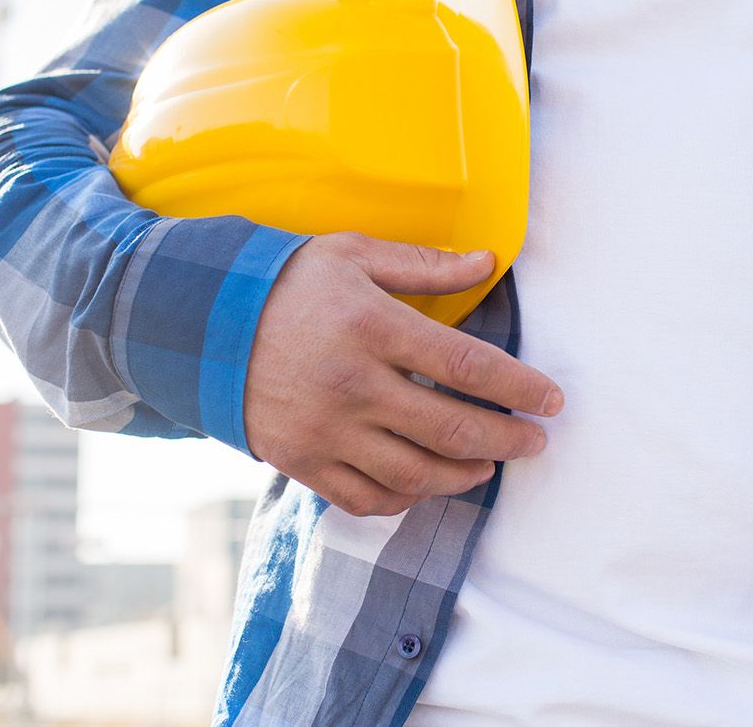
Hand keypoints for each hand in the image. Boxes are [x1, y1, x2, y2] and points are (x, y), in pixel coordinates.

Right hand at [244, 232, 564, 516]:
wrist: (199, 323)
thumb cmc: (287, 282)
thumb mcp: (353, 254)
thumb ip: (425, 263)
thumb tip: (489, 262)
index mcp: (373, 327)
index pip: (468, 367)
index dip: (520, 388)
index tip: (552, 401)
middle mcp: (353, 386)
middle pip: (452, 429)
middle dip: (507, 440)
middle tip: (535, 442)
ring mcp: (326, 431)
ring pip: (415, 473)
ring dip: (464, 475)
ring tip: (488, 464)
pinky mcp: (302, 462)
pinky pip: (365, 498)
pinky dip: (406, 498)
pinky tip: (428, 482)